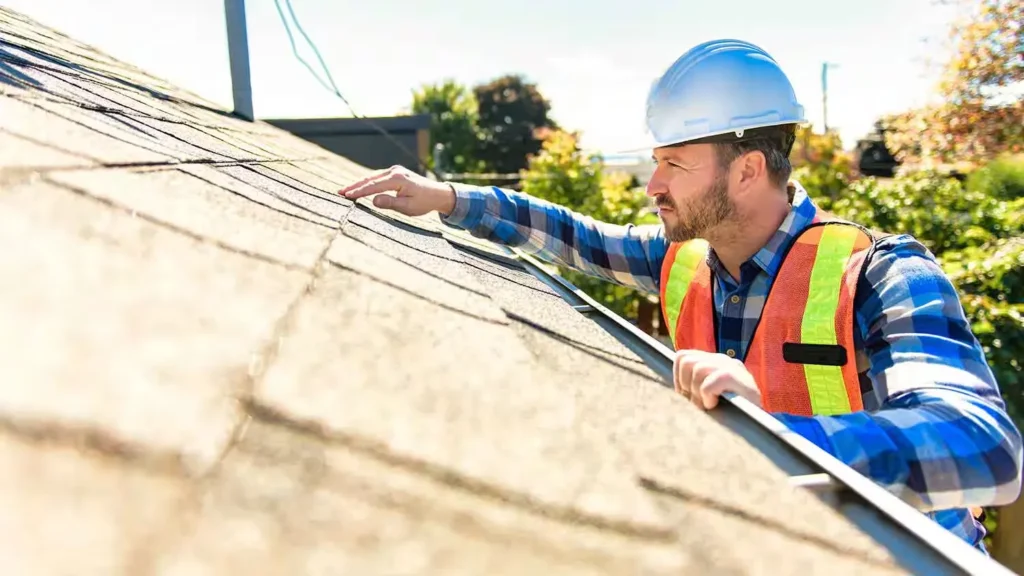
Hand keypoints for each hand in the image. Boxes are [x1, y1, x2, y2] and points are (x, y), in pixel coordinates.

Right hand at [339, 165, 456, 216]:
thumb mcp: (408, 206)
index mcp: (398, 179)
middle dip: (354, 186)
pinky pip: (377, 177)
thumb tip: (373, 200)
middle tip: (340, 192)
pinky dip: (367, 182)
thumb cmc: (423, 202)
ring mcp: (395, 170)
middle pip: (370, 179)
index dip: (359, 192)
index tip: (347, 196)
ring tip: (345, 191)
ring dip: (359, 183)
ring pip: (372, 176)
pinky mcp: (395, 173)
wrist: (437, 194)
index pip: (373, 186)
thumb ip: (390, 203)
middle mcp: (395, 171)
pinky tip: (359, 187)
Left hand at [673, 349, 761, 409]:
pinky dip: (707, 397)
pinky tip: (715, 405)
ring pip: (697, 369)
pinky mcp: (739, 378)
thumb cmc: (728, 416)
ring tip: (708, 406)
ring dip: (698, 393)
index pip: (683, 357)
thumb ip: (691, 388)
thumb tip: (673, 391)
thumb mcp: (706, 398)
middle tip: (699, 403)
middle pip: (687, 361)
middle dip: (686, 385)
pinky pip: (710, 383)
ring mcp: (732, 366)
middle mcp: (723, 360)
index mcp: (713, 362)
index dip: (679, 379)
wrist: (760, 429)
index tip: (687, 396)